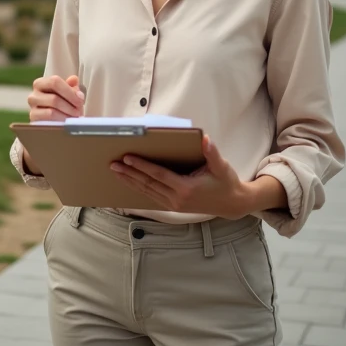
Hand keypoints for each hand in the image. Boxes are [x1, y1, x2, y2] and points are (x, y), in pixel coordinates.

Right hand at [27, 74, 83, 122]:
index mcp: (41, 83)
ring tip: (75, 117)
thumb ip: (71, 85)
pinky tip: (67, 122)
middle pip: (54, 99)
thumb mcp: (68, 93)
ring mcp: (32, 108)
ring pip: (51, 111)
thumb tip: (74, 79)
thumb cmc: (63, 103)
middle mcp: (33, 95)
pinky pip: (48, 121)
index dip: (70, 91)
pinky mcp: (34, 120)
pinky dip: (60, 121)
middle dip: (70, 106)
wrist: (56, 120)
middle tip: (79, 111)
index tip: (80, 99)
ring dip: (66, 115)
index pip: (54, 82)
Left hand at [110, 134, 252, 219]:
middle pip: (148, 184)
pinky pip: (152, 197)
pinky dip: (139, 189)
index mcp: (186, 188)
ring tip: (116, 172)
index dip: (142, 166)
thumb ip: (212, 153)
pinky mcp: (173, 206)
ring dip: (130, 182)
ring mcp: (174, 204)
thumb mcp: (222, 166)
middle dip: (129, 174)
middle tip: (113, 165)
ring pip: (147, 192)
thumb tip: (205, 139)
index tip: (128, 158)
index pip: (159, 175)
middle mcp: (177, 198)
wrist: (232, 204)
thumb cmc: (226, 182)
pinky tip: (129, 183)